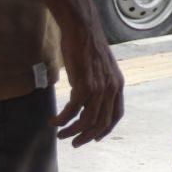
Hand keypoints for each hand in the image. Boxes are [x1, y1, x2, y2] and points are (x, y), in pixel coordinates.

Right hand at [50, 20, 124, 145]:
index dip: (105, 130)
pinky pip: (71, 111)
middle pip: (101, 123)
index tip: (94, 138)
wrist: (82, 28)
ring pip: (86, 121)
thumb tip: (89, 102)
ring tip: (60, 134)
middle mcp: (112, 88)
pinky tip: (53, 121)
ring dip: (71, 132)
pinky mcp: (84, 85)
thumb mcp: (101, 68)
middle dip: (86, 137)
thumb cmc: (87, 46)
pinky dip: (61, 120)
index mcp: (118, 84)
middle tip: (74, 143)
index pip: (116, 115)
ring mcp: (99, 87)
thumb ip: (100, 84)